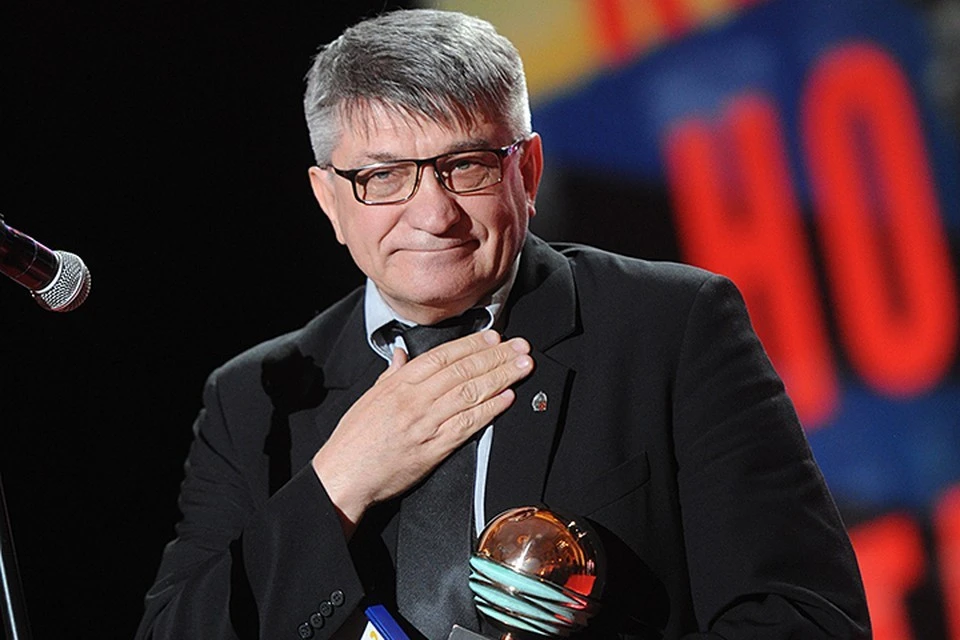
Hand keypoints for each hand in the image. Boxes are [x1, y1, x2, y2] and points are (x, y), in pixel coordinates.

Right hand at [311, 330, 533, 535]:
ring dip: (500, 377)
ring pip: (470, 393)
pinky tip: (507, 398)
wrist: (344, 475)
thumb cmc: (354, 439)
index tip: (494, 336)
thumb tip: (401, 354)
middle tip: (519, 347)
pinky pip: (467, 424)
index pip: (442, 356)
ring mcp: (426, 424)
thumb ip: (390, 374)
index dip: (471, 344)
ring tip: (522, 367)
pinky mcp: (434, 448)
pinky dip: (490, 409)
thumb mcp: (369, 397)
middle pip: (462, 371)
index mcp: (399, 384)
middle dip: (495, 356)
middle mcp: (415, 400)